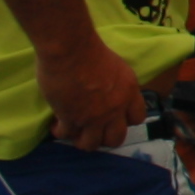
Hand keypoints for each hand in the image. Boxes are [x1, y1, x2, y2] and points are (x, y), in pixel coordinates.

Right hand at [35, 33, 146, 150]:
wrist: (71, 49)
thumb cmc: (91, 50)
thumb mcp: (117, 67)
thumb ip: (116, 84)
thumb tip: (108, 92)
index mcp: (129, 92)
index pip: (137, 118)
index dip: (125, 120)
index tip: (114, 118)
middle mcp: (115, 109)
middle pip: (116, 139)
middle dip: (104, 138)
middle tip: (93, 131)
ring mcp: (94, 117)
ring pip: (91, 144)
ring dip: (82, 141)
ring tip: (74, 133)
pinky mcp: (71, 119)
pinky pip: (66, 135)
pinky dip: (60, 132)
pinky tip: (56, 126)